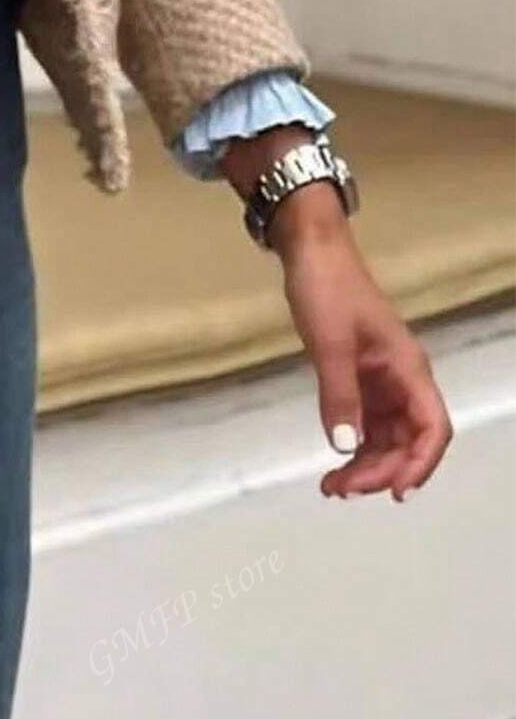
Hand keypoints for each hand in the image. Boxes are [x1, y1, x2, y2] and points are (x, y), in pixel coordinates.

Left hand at [276, 214, 452, 501]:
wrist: (311, 251)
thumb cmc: (327, 290)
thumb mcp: (330, 343)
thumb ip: (340, 395)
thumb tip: (346, 447)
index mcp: (408, 369)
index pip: (432, 428)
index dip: (419, 464)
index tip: (393, 491)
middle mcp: (402, 379)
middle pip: (407, 440)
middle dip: (381, 471)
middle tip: (341, 489)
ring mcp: (381, 379)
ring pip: (387, 436)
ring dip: (366, 464)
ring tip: (332, 486)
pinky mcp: (359, 377)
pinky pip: (366, 422)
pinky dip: (354, 444)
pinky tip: (335, 460)